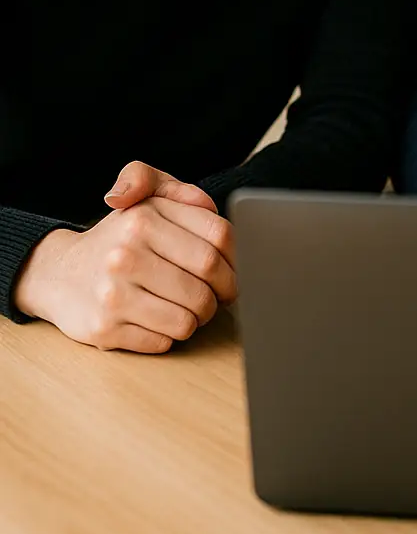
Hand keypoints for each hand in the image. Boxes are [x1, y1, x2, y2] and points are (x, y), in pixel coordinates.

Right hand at [14, 165, 236, 352]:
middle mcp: (126, 252)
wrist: (61, 273)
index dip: (238, 258)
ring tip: (188, 308)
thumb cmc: (119, 237)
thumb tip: (205, 203)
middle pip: (209, 279)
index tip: (234, 269)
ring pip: (189, 317)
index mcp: (144, 217)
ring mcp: (113, 293)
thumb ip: (179, 191)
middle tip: (218, 296)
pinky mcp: (104, 329)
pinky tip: (159, 321)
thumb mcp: (145, 198)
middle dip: (223, 293)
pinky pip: (163, 342)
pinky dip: (170, 336)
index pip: (219, 237)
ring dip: (198, 318)